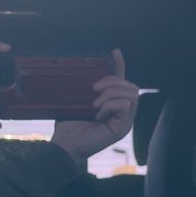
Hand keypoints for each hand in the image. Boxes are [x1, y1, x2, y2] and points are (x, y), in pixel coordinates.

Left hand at [51, 49, 137, 165]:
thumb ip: (86, 90)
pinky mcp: (122, 128)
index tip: (114, 51)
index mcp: (113, 106)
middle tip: (94, 89)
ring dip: (110, 94)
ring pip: (131, 94)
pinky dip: (110, 105)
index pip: (122, 82)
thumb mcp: (77, 102)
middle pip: (131, 86)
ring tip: (94, 104)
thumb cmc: (68, 126)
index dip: (120, 65)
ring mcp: (124, 121)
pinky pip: (125, 105)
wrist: (64, 145)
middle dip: (113, 81)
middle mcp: (122, 113)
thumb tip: (86, 72)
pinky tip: (98, 114)